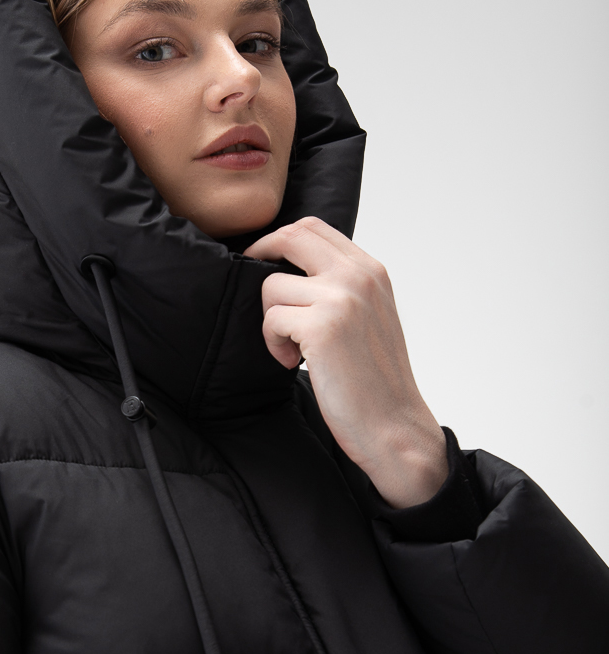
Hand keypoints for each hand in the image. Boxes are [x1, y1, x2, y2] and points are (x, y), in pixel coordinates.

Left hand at [245, 216, 447, 508]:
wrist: (393, 426)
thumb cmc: (374, 380)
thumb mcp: (368, 317)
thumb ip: (340, 287)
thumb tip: (289, 268)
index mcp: (371, 271)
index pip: (314, 227)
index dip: (279, 240)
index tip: (263, 262)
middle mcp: (358, 276)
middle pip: (291, 236)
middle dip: (260, 257)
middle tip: (259, 294)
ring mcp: (341, 298)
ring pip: (272, 285)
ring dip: (270, 320)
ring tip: (290, 349)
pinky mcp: (322, 327)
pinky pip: (271, 318)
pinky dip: (272, 343)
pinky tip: (292, 362)